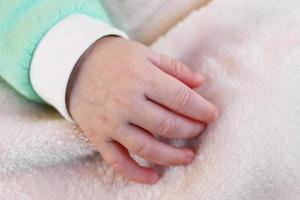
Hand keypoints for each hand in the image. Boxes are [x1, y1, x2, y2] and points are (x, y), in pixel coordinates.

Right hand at [67, 36, 218, 183]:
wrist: (75, 64)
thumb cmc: (115, 58)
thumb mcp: (146, 54)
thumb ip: (175, 68)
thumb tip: (201, 83)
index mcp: (141, 77)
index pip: (180, 98)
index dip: (201, 109)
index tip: (212, 115)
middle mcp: (126, 102)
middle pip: (167, 125)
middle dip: (191, 130)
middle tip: (200, 129)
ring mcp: (111, 122)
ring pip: (147, 148)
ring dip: (172, 156)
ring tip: (188, 157)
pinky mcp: (98, 136)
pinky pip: (117, 161)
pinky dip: (136, 174)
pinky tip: (153, 177)